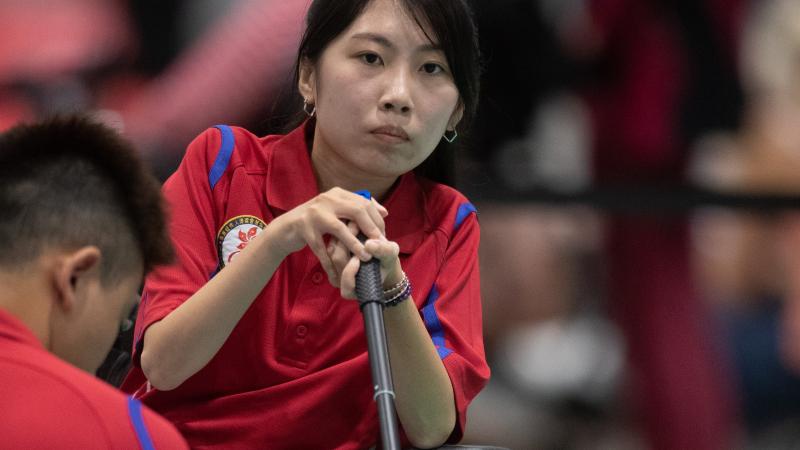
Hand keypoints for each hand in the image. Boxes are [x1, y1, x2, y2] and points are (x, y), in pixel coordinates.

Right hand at [267, 188, 387, 281]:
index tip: (383, 234)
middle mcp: (326, 200)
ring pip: (340, 229)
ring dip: (355, 245)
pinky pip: (321, 248)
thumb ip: (358, 209)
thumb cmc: (317, 220)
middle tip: (380, 244)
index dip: (376, 219)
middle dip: (371, 229)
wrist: (287, 227)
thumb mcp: (337, 209)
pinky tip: (338, 274)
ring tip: (366, 257)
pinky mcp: (304, 229)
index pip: (363, 202)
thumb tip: (384, 212)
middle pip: (356, 211)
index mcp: (337, 194)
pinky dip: (330, 262)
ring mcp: (314, 214)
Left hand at [328, 223, 402, 298]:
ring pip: (332, 246)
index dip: (353, 268)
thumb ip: (383, 252)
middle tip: (360, 227)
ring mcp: (332, 265)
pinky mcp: (331, 251)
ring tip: (357, 221)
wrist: (380, 256)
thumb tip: (369, 244)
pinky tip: (353, 220)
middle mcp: (338, 278)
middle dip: (349, 241)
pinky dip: (342, 229)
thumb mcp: (390, 255)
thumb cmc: (387, 260)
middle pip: (337, 258)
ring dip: (345, 232)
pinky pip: (332, 239)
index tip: (366, 251)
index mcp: (350, 288)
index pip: (345, 281)